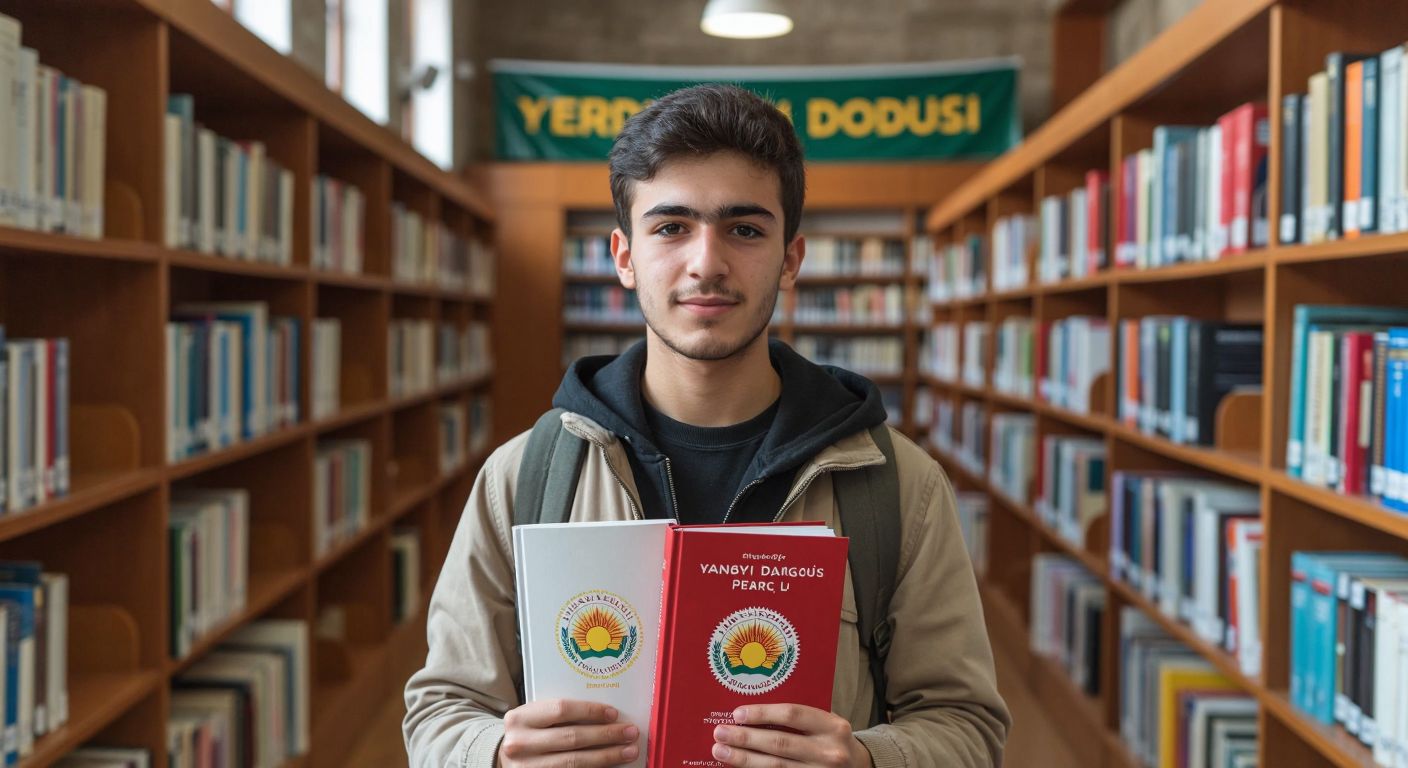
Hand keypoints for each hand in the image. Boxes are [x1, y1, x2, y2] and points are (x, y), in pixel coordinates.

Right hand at [498, 698, 640, 766]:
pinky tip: (610, 766)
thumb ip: (559, 714)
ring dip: (606, 757)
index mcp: (520, 718)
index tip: (614, 714)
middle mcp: (520, 744)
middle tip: (630, 732)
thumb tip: (606, 715)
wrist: (503, 759)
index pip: (561, 710)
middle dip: (606, 735)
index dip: (590, 711)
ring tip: (628, 751)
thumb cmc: (528, 733)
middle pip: (572, 738)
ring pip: (574, 763)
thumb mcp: (535, 717)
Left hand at [712, 704, 870, 766]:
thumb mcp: (824, 725)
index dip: (762, 714)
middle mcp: (829, 752)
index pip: (792, 715)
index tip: (737, 714)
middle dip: (746, 738)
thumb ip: (797, 720)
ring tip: (721, 751)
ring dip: (744, 759)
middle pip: (779, 744)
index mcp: (833, 727)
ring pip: (775, 767)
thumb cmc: (831, 741)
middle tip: (720, 733)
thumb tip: (749, 716)